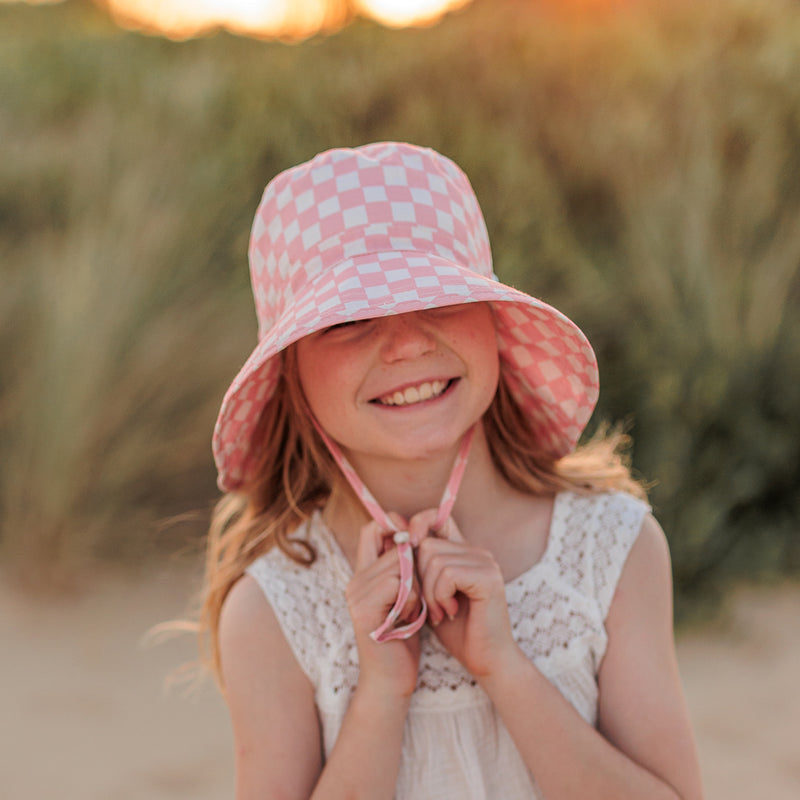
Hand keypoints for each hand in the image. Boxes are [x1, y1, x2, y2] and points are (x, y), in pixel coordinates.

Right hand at [345, 514, 421, 697]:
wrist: (392, 681)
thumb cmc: (404, 639)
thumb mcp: (406, 596)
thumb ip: (406, 569)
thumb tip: (417, 536)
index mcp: (363, 574)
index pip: (372, 529)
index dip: (394, 524)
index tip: (416, 538)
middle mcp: (355, 580)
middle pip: (394, 546)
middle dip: (416, 565)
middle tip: (421, 595)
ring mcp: (356, 594)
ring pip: (399, 564)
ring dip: (417, 585)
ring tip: (414, 610)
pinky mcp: (364, 609)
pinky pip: (398, 583)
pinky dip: (412, 599)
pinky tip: (409, 619)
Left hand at [413, 513, 520, 679]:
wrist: (486, 661)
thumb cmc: (456, 631)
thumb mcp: (430, 595)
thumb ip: (418, 569)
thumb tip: (395, 542)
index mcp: (464, 552)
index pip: (437, 518)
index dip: (417, 526)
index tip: (405, 551)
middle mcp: (477, 551)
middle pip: (427, 544)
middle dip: (419, 579)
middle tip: (432, 606)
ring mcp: (485, 562)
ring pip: (434, 559)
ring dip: (430, 593)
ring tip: (442, 613)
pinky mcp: (488, 577)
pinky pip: (447, 574)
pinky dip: (440, 596)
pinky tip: (450, 613)